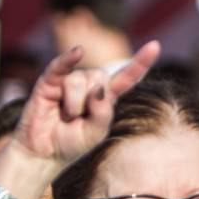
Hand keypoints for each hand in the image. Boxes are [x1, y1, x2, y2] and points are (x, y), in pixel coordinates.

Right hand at [10, 42, 158, 167]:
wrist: (43, 152)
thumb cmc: (72, 143)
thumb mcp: (95, 134)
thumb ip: (103, 114)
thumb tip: (99, 89)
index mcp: (107, 98)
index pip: (127, 77)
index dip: (140, 62)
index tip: (155, 46)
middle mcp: (90, 85)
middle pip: (101, 77)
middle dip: (91, 101)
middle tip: (78, 119)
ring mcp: (70, 80)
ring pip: (81, 79)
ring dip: (74, 103)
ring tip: (66, 116)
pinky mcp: (49, 81)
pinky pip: (61, 65)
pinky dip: (68, 58)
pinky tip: (78, 52)